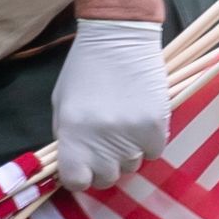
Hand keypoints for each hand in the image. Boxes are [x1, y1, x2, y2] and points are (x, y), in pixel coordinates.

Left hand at [52, 19, 170, 190]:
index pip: (76, 181)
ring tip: (123, 126)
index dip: (79, 176)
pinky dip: (147, 142)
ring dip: (126, 152)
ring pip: (131, 166)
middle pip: (106, 179)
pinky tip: (139, 121)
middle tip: (104, 145)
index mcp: (73, 134)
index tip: (82, 166)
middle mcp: (102, 141)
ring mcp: (131, 136)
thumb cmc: (85, 68)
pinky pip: (152, 152)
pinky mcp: (156, 127)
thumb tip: (76, 163)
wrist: (120, 36)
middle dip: (103, 166)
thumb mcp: (62, 104)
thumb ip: (67, 137)